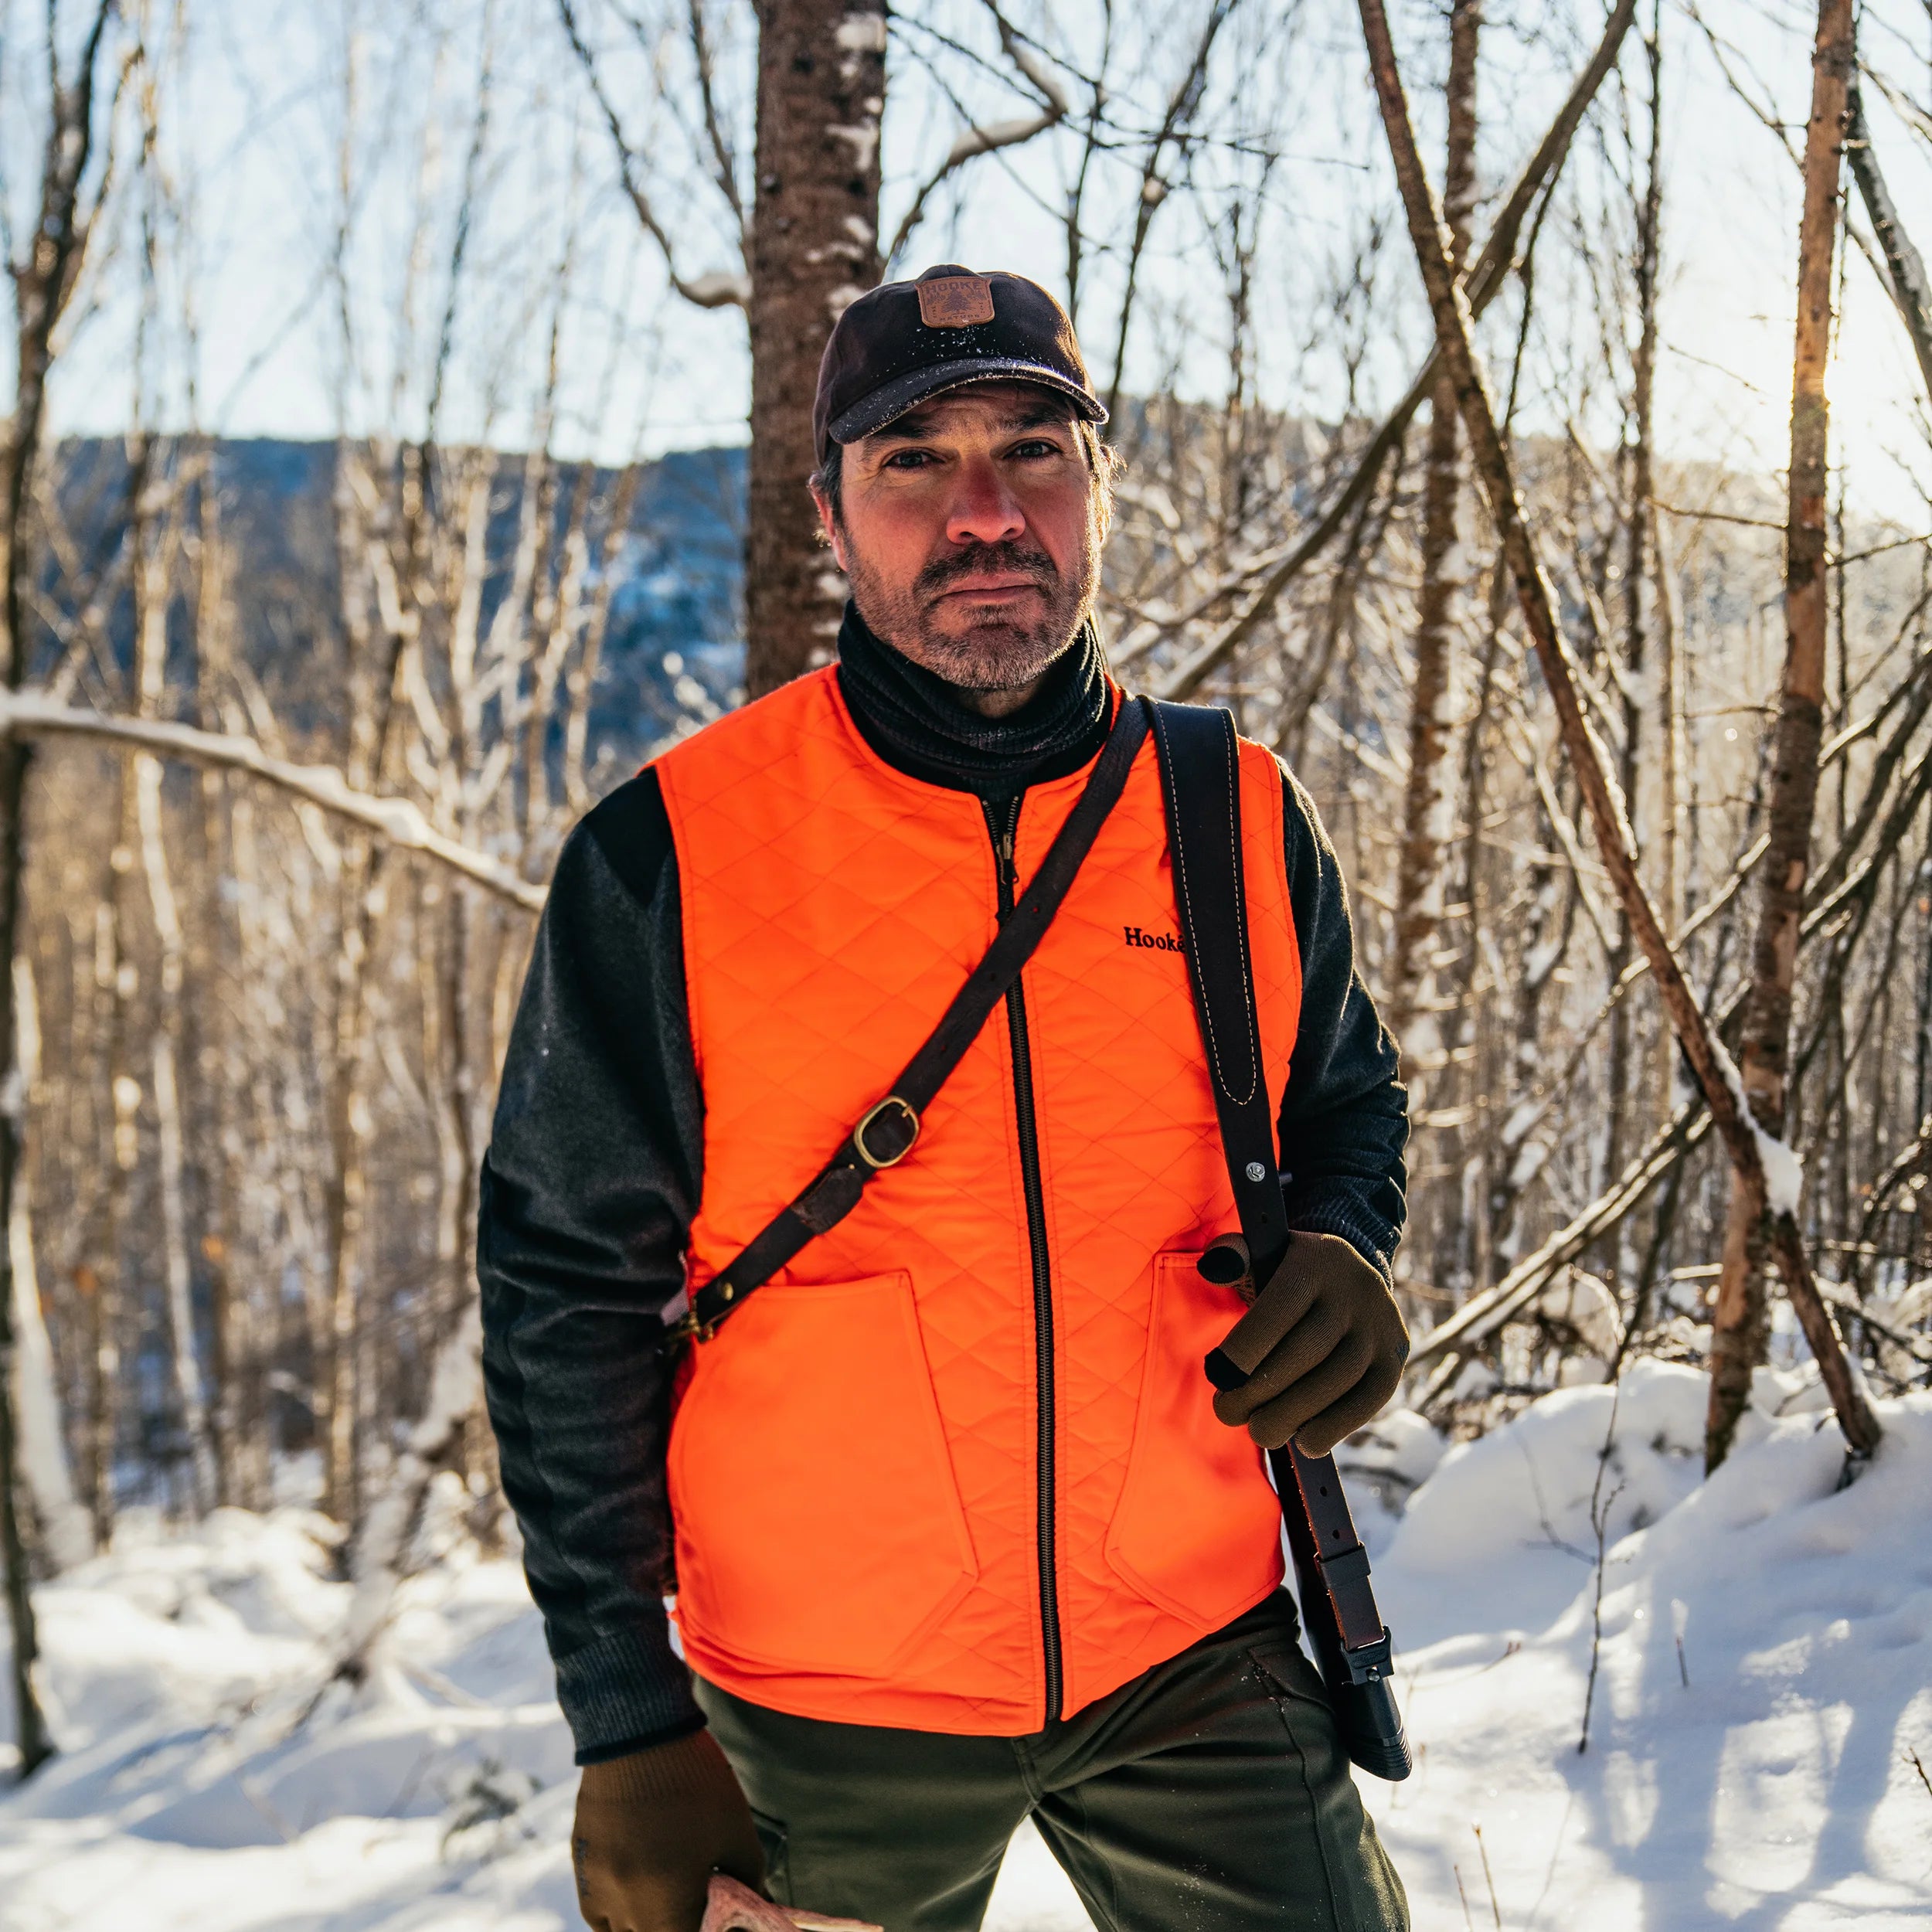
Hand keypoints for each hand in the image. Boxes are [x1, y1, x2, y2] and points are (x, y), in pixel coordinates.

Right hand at [573, 1728, 764, 1931]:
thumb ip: (747, 1879)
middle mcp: (626, 1909)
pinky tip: (638, 1889)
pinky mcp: (583, 1868)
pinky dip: (617, 1912)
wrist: (639, 1734)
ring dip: (645, 1924)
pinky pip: (598, 1912)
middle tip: (698, 1901)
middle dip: (678, 1924)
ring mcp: (598, 1890)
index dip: (711, 1929)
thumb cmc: (694, 1782)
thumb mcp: (736, 1832)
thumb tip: (755, 1902)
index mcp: (666, 1907)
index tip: (723, 1916)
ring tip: (668, 1898)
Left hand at [1207, 1230, 1408, 1456]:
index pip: (1280, 1307)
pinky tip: (1305, 1443)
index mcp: (1315, 1261)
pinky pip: (1369, 1399)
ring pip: (1338, 1378)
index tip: (1216, 1377)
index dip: (1246, 1347)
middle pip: (1307, 1350)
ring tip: (1261, 1432)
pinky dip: (1336, 1426)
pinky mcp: (1394, 1359)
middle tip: (1228, 1413)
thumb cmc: (1287, 1275)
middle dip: (1261, 1390)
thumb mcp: (1262, 1254)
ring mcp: (1380, 1326)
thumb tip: (1216, 1266)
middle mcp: (1354, 1291)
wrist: (1351, 1276)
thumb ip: (1233, 1255)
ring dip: (1293, 1414)